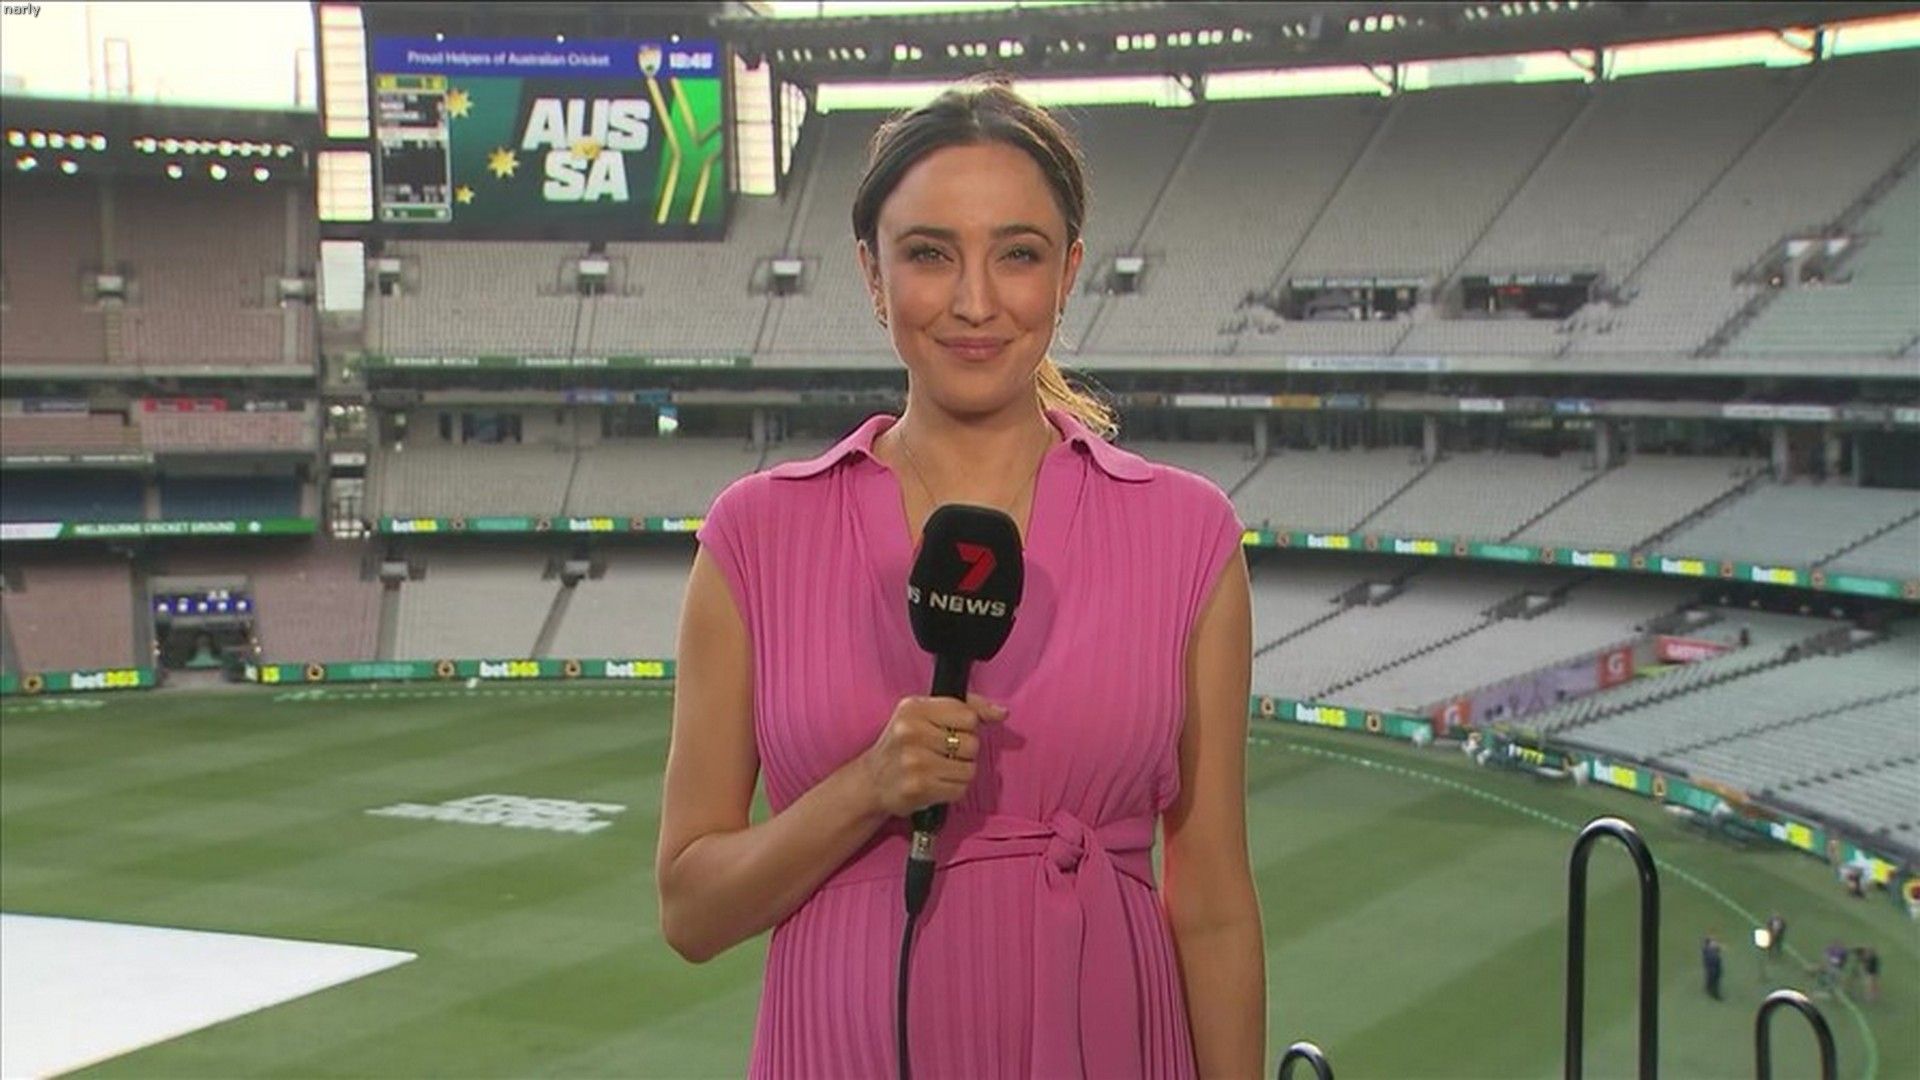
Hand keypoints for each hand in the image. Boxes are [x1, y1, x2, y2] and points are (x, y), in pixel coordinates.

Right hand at [861, 694, 1006, 817]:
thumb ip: (965, 707)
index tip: (954, 732)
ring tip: (938, 770)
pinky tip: (936, 784)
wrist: (871, 782)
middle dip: (963, 752)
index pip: (968, 714)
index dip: (967, 726)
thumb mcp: (924, 714)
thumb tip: (1001, 713)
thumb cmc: (901, 746)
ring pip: (969, 768)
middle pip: (972, 743)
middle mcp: (912, 731)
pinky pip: (960, 789)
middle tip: (941, 754)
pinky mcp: (919, 787)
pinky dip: (953, 789)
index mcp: (914, 707)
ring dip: (959, 773)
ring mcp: (915, 760)